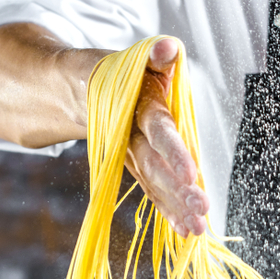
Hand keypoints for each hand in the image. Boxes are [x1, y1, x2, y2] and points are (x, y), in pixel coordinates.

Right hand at [124, 38, 209, 237]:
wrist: (78, 90)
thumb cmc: (119, 73)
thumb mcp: (136, 59)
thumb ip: (155, 55)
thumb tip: (168, 47)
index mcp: (139, 108)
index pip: (158, 131)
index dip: (173, 152)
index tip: (191, 173)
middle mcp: (133, 137)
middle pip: (155, 166)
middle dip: (178, 190)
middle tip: (201, 210)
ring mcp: (132, 156)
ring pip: (154, 184)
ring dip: (175, 207)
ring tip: (197, 229)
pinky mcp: (135, 167)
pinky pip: (151, 192)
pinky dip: (167, 211)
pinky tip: (185, 231)